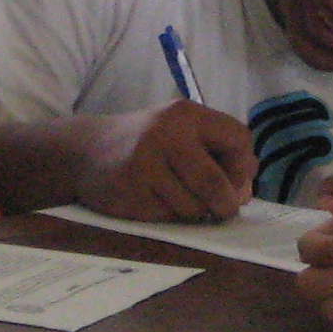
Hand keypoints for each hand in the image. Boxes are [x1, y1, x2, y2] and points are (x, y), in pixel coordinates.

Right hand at [80, 102, 254, 221]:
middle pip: (216, 182)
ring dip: (195, 212)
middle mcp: (166, 134)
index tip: (236, 180)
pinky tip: (155, 200)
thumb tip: (246, 191)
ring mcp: (145, 164)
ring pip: (194, 207)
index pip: (238, 139)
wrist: (86, 151)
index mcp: (186, 114)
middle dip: (226, 203)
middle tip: (223, 209)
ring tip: (178, 198)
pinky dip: (171, 216)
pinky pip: (169, 217)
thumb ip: (217, 154)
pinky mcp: (131, 192)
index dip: (245, 166)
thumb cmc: (146, 144)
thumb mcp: (181, 133)